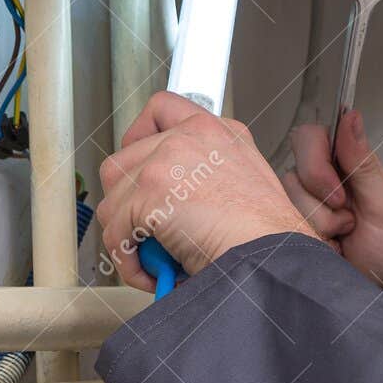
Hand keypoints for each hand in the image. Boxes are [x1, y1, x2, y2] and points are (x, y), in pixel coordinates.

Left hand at [97, 92, 317, 291]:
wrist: (271, 253)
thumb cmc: (267, 234)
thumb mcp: (249, 181)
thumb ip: (210, 173)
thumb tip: (178, 198)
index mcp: (218, 131)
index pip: (162, 110)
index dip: (140, 137)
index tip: (139, 165)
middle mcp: (191, 135)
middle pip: (125, 157)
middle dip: (126, 196)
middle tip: (141, 223)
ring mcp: (166, 160)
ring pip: (112, 195)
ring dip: (123, 230)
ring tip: (147, 253)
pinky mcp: (148, 191)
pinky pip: (115, 232)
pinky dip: (127, 260)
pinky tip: (151, 273)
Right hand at [281, 109, 382, 287]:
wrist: (381, 284)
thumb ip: (363, 161)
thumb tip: (350, 115)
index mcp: (344, 161)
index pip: (310, 136)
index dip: (317, 162)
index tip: (340, 192)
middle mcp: (319, 177)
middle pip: (295, 169)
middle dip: (320, 200)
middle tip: (347, 219)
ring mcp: (303, 202)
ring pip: (289, 200)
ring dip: (320, 224)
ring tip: (342, 235)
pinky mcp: (290, 225)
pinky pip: (283, 223)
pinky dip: (311, 238)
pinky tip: (329, 245)